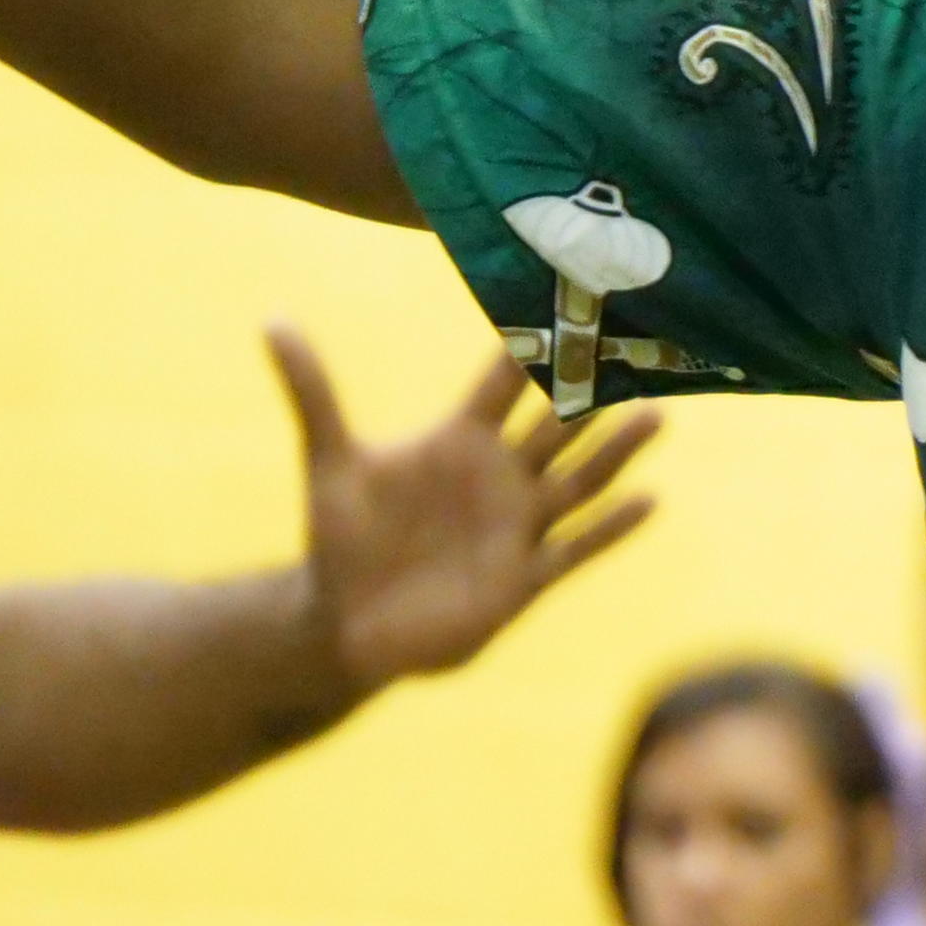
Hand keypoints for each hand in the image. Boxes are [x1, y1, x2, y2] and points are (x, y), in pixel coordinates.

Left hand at [282, 336, 659, 692]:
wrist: (349, 622)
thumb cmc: (343, 538)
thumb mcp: (329, 461)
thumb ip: (313, 392)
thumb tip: (272, 319)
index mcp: (460, 442)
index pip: (503, 386)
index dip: (534, 349)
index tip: (572, 304)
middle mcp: (500, 478)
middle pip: (557, 427)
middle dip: (593, 394)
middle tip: (635, 351)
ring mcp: (518, 527)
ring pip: (578, 482)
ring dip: (615, 451)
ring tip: (654, 416)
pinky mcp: (524, 578)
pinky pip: (574, 549)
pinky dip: (610, 528)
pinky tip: (647, 501)